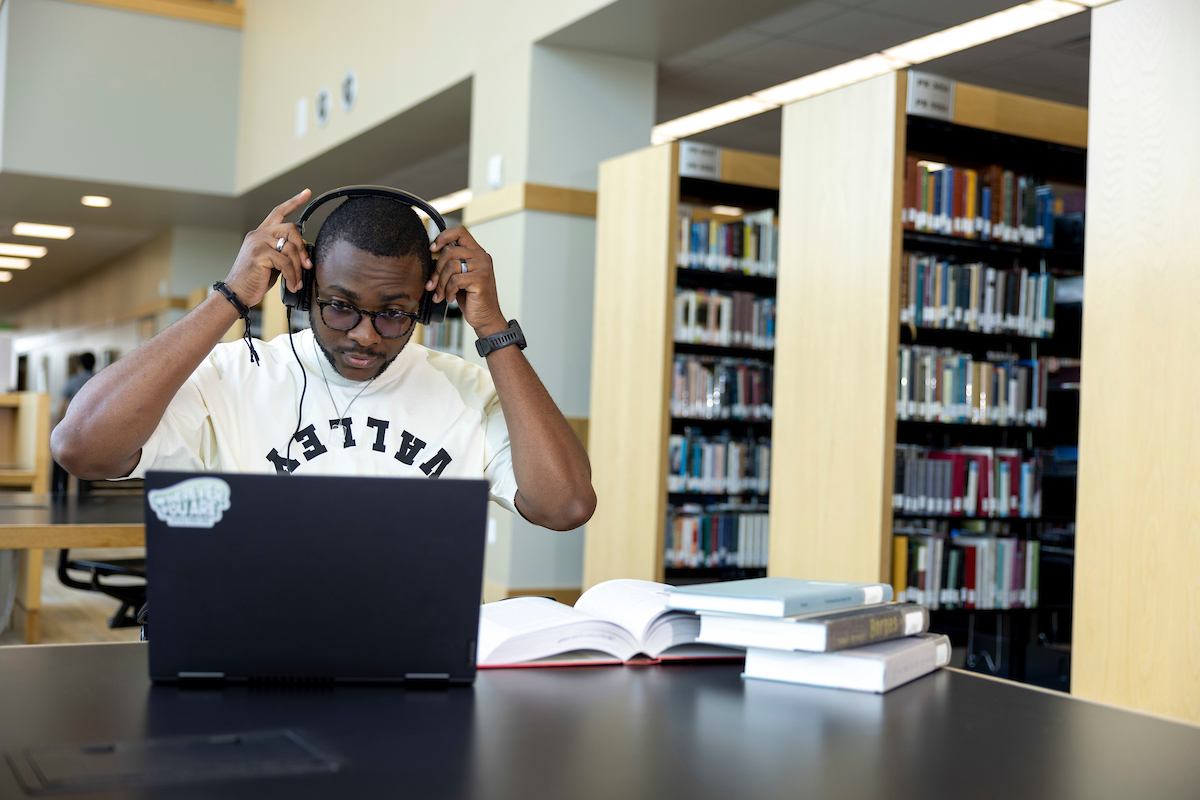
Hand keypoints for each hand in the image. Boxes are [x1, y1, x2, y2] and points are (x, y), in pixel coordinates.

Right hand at [222, 189, 312, 306]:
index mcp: (261, 233)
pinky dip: (292, 275)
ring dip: (297, 268)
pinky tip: (292, 284)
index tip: (306, 192)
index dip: (294, 201)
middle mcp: (259, 234)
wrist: (237, 291)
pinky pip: (285, 262)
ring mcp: (258, 243)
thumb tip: (303, 253)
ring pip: (290, 248)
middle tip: (306, 265)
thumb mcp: (271, 261)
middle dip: (302, 248)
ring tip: (296, 281)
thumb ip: (283, 251)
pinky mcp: (259, 254)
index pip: (279, 211)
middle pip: (291, 229)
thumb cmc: (254, 278)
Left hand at [428, 226, 507, 336]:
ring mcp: (482, 267)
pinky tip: (450, 298)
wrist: (485, 318)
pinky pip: (455, 280)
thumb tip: (430, 256)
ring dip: (441, 284)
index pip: (459, 231)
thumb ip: (451, 264)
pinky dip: (448, 291)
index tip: (432, 249)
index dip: (443, 236)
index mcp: (476, 252)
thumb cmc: (471, 298)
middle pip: (449, 251)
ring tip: (441, 295)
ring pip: (450, 266)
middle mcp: (481, 256)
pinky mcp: (480, 280)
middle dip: (436, 270)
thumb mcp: (460, 276)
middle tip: (431, 285)